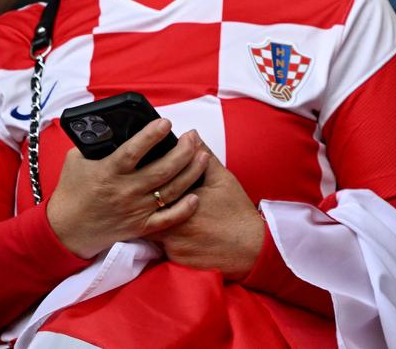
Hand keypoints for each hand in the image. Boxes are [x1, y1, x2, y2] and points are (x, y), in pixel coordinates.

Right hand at [45, 121, 207, 258]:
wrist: (65, 230)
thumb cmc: (72, 191)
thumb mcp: (76, 160)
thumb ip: (94, 142)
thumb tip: (112, 123)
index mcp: (108, 172)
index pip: (133, 151)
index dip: (151, 135)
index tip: (166, 122)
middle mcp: (125, 191)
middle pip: (162, 170)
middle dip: (183, 151)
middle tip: (193, 136)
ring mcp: (135, 210)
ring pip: (171, 190)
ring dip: (191, 172)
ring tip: (203, 155)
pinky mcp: (140, 226)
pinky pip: (167, 219)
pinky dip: (184, 209)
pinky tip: (196, 195)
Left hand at [153, 151, 265, 281]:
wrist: (249, 247)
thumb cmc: (236, 211)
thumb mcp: (223, 179)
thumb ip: (204, 156)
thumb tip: (191, 135)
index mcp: (179, 201)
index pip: (152, 191)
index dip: (148, 184)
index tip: (149, 178)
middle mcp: (170, 225)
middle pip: (146, 212)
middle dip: (146, 205)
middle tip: (149, 197)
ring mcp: (170, 245)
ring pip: (152, 231)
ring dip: (155, 222)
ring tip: (164, 214)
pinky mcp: (174, 260)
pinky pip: (161, 249)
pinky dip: (166, 240)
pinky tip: (177, 234)